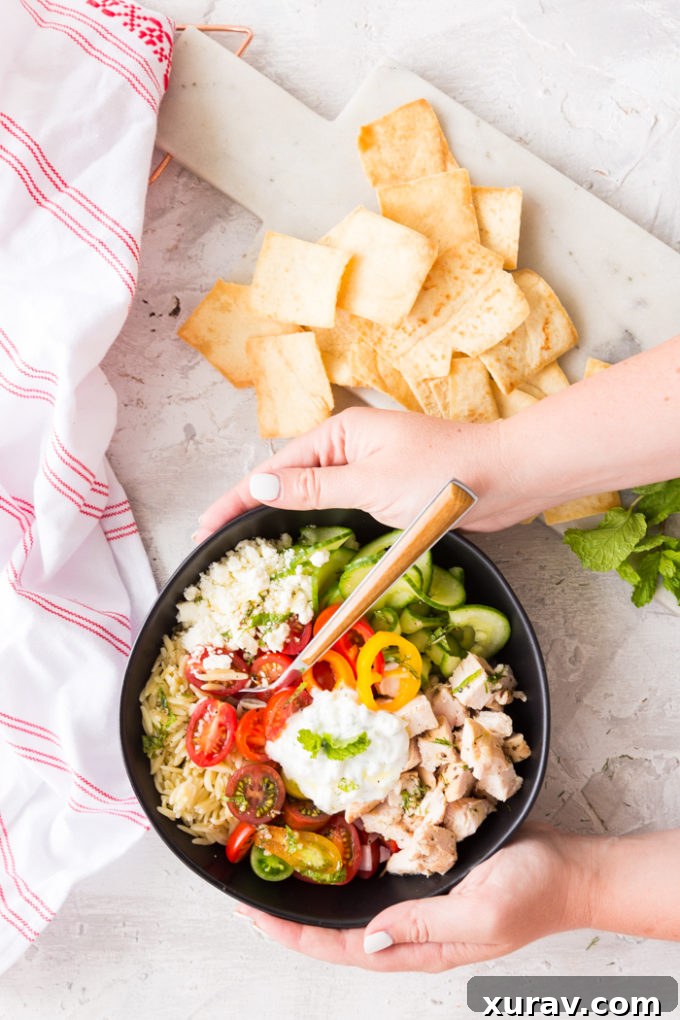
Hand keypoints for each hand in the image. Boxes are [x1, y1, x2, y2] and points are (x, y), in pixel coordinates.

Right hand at [194, 407, 534, 541]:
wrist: (503, 478)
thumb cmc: (442, 475)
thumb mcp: (369, 484)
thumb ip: (312, 487)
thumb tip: (258, 484)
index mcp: (341, 433)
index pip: (275, 467)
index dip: (237, 497)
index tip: (204, 524)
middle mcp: (350, 445)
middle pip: (287, 477)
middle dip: (250, 504)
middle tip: (214, 536)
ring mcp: (369, 466)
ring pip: (312, 491)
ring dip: (280, 512)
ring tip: (243, 538)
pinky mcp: (387, 486)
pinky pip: (339, 501)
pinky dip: (314, 517)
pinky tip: (300, 533)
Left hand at [233, 824, 591, 971]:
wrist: (571, 869)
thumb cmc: (534, 894)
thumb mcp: (481, 917)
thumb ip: (424, 928)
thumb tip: (366, 939)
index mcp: (418, 946)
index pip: (340, 949)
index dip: (293, 936)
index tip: (253, 916)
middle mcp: (410, 926)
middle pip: (336, 929)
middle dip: (291, 915)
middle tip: (249, 889)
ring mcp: (418, 899)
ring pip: (353, 900)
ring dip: (315, 886)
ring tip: (277, 865)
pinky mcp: (428, 870)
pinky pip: (379, 871)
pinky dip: (349, 860)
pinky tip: (331, 839)